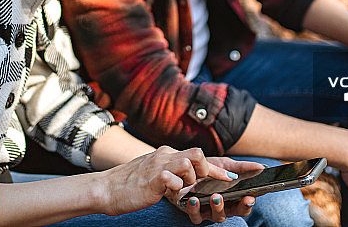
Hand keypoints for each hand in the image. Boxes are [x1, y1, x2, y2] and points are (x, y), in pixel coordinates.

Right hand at [96, 146, 239, 217]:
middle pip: (198, 154)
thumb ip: (174, 171)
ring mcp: (159, 165)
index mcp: (168, 154)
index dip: (223, 164)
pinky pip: (173, 179)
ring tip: (185, 190)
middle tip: (221, 182)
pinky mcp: (152, 178)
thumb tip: (193, 176)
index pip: (200, 155)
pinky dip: (177, 187)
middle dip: (214, 170)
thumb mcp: (156, 173)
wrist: (106, 189)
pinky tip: (171, 194)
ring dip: (194, 179)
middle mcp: (165, 155)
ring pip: (190, 162)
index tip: (241, 173)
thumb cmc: (132, 184)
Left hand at [177, 157, 264, 223]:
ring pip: (217, 216)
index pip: (245, 204)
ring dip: (217, 207)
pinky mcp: (193, 211)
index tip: (251, 196)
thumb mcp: (226, 165)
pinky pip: (196, 216)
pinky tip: (194, 199)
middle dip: (239, 207)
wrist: (186, 167)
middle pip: (234, 212)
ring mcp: (208, 210)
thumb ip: (243, 168)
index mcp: (233, 197)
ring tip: (216, 196)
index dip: (248, 203)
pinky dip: (195, 209)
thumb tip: (262, 168)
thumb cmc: (208, 168)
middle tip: (239, 198)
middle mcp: (223, 206)